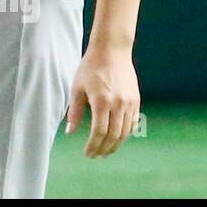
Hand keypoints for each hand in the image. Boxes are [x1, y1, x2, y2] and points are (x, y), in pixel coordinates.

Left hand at [65, 43, 140, 157]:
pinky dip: (126, 133)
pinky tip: (118, 137)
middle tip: (97, 155)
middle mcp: (118, 104)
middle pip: (114, 135)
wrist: (112, 50)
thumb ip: (75, 111)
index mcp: (101, 101)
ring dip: (116, 144)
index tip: (88, 153)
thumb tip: (70, 131)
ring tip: (106, 150)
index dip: (93, 145)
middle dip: (104, 148)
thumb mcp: (77, 87)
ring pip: (125, 131)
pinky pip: (133, 122)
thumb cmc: (90, 67)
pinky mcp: (136, 100)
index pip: (99, 132)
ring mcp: (129, 103)